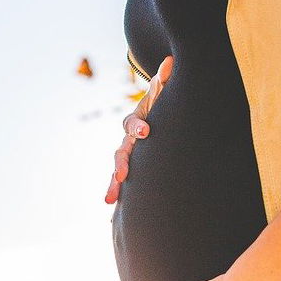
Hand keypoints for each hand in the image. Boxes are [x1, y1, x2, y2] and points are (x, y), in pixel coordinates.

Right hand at [104, 55, 173, 203]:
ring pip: (118, 171)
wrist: (153, 121)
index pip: (133, 123)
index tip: (147, 132)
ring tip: (109, 201)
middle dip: (121, 164)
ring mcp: (127, 157)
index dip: (139, 127)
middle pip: (120, 152)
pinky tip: (113, 219)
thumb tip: (170, 61)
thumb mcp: (164, 96)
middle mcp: (128, 141)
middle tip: (122, 176)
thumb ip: (165, 82)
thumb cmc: (161, 108)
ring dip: (113, 185)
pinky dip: (119, 199)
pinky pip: (123, 185)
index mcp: (136, 122)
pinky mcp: (131, 171)